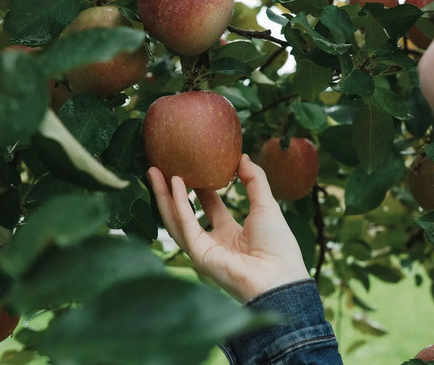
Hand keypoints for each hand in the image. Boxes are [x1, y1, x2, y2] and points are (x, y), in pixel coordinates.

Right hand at [147, 154, 310, 302]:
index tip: (191, 167)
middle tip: (160, 168)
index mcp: (231, 235)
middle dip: (171, 191)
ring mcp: (204, 250)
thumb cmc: (278, 246)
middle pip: (186, 213)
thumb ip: (254, 180)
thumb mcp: (266, 204)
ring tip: (153, 172)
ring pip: (176, 220)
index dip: (200, 188)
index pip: (210, 207)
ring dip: (164, 196)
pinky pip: (185, 226)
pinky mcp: (199, 255)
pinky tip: (174, 184)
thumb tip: (243, 157)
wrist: (280, 276)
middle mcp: (214, 242)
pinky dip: (178, 204)